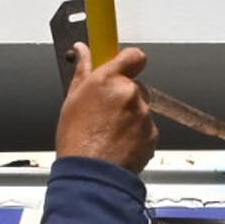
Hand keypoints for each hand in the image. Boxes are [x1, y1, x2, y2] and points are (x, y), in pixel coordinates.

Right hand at [57, 42, 156, 173]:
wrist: (92, 172)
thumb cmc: (77, 139)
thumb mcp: (72, 98)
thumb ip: (83, 71)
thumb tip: (83, 50)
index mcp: (108, 80)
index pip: (133, 55)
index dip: (129, 60)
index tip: (124, 63)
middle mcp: (129, 94)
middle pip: (135, 85)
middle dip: (124, 93)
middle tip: (106, 109)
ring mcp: (143, 114)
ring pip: (141, 107)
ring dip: (130, 115)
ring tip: (109, 130)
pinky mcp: (152, 134)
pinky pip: (146, 127)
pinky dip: (136, 132)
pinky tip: (118, 140)